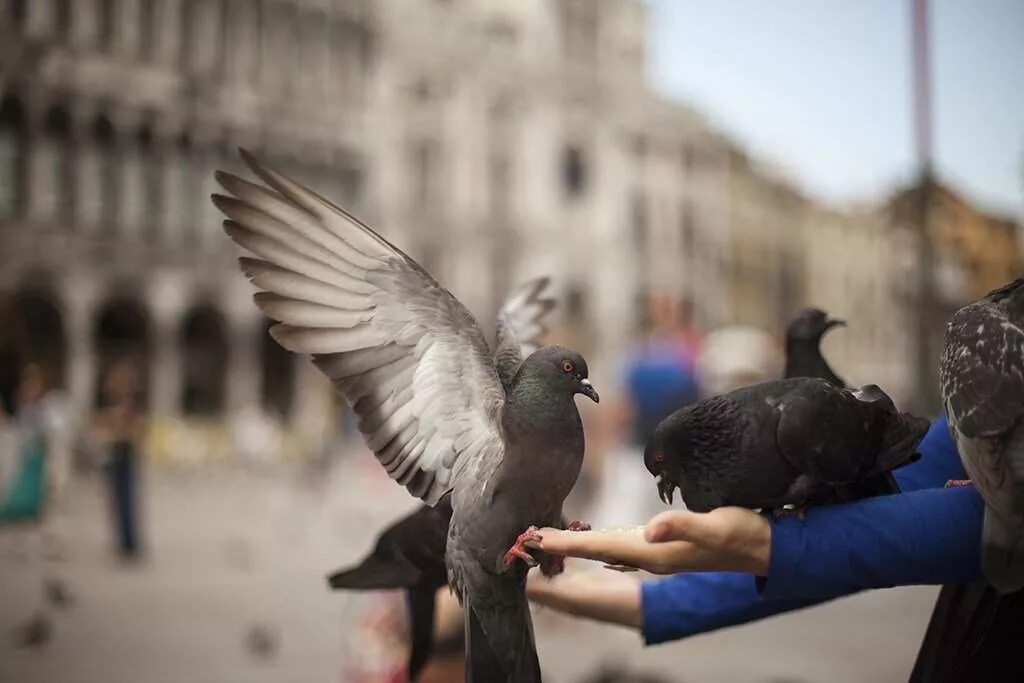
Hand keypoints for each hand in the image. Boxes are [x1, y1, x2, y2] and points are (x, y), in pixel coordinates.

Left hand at [527, 507, 771, 575]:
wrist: (767, 547)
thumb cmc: (743, 533)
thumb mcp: (716, 525)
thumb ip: (683, 525)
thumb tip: (649, 530)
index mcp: (655, 552)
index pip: (599, 547)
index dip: (567, 544)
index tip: (535, 539)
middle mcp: (650, 556)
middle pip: (594, 553)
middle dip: (560, 549)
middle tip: (526, 541)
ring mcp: (656, 554)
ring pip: (604, 552)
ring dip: (575, 548)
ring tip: (547, 542)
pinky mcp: (663, 547)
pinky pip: (619, 548)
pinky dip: (598, 544)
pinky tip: (591, 542)